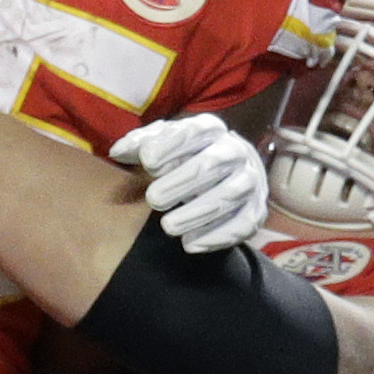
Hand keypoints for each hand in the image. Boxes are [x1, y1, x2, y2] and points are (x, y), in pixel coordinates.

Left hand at [111, 115, 269, 254]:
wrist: (224, 172)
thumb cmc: (181, 157)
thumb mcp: (159, 144)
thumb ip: (137, 145)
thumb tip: (118, 152)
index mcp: (209, 130)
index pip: (194, 132)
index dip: (171, 146)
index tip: (147, 161)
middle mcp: (235, 151)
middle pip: (213, 164)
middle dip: (182, 182)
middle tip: (153, 199)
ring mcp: (249, 180)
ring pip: (230, 194)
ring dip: (198, 212)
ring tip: (168, 226)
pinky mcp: (256, 209)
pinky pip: (244, 223)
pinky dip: (218, 235)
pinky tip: (190, 244)